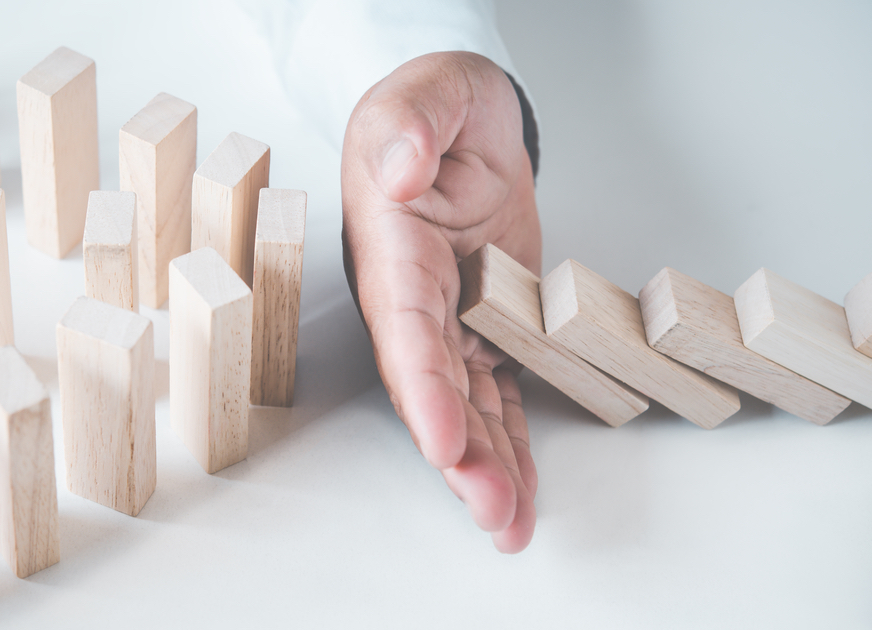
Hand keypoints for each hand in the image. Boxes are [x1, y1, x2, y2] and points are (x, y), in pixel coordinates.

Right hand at [341, 52, 541, 551]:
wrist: (456, 122)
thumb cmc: (434, 110)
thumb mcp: (421, 94)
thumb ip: (408, 125)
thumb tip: (398, 171)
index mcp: (393, 247)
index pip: (405, 326)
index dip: (425, 387)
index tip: (444, 442)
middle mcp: (412, 296)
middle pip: (431, 385)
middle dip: (459, 452)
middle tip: (491, 509)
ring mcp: (448, 316)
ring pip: (464, 402)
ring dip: (484, 464)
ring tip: (508, 522)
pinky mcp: (484, 325)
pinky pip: (493, 389)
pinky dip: (507, 438)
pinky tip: (518, 485)